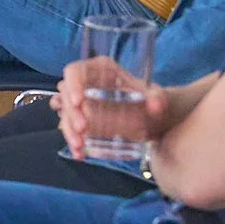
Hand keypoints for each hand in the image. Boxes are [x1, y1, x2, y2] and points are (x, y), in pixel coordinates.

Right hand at [56, 57, 173, 157]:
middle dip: (71, 114)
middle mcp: (86, 84)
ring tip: (80, 146)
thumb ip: (158, 98)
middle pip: (66, 94)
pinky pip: (69, 128)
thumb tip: (156, 105)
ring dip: (68, 130)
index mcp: (99, 70)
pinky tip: (79, 153)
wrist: (150, 117)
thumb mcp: (156, 97)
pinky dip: (72, 141)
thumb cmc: (150, 101)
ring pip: (65, 113)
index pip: (75, 71)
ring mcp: (81, 103)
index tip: (78, 102)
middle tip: (83, 129)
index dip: (72, 84)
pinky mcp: (80, 119)